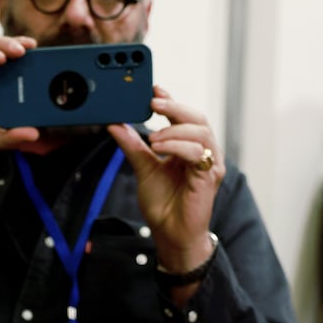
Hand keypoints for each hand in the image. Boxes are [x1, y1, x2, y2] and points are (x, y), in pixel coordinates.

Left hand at [108, 85, 222, 273]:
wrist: (170, 234)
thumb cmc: (163, 203)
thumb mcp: (143, 168)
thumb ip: (132, 145)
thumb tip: (114, 124)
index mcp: (189, 146)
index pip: (184, 116)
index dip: (172, 100)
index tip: (154, 88)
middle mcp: (203, 152)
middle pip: (197, 118)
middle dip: (175, 106)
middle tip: (154, 101)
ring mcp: (209, 164)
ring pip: (201, 132)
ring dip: (174, 129)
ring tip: (153, 137)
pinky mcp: (208, 177)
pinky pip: (198, 154)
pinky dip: (178, 146)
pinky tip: (160, 148)